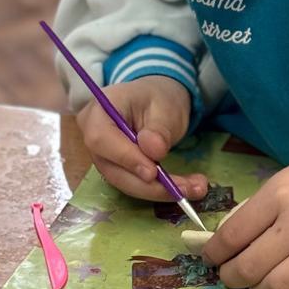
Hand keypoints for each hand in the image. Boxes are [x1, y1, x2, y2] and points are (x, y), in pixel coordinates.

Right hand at [76, 76, 207, 203]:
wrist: (156, 99)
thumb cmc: (157, 97)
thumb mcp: (164, 106)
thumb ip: (159, 128)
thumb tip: (154, 151)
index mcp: (98, 110)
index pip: (101, 139)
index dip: (125, 158)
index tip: (153, 172)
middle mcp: (92, 136)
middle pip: (113, 168)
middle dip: (150, 184)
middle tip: (186, 188)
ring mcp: (103, 156)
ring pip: (124, 182)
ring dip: (159, 191)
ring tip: (195, 188)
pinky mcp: (116, 169)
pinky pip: (133, 184)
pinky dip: (159, 190)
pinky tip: (185, 189)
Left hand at [201, 120, 288, 288]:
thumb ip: (262, 208)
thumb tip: (232, 240)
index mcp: (279, 195)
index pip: (232, 236)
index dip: (214, 253)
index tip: (210, 257)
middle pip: (249, 268)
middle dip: (231, 277)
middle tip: (229, 275)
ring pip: (275, 288)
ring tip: (255, 283)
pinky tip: (284, 286)